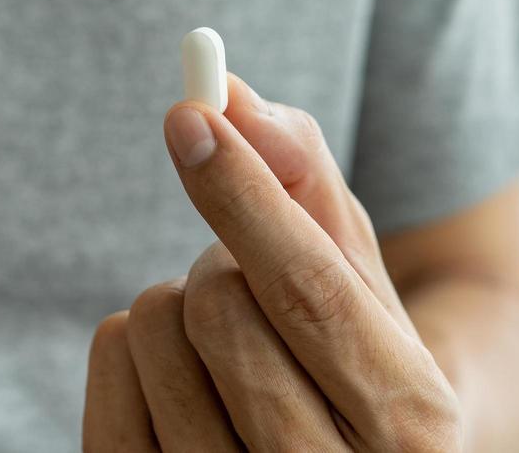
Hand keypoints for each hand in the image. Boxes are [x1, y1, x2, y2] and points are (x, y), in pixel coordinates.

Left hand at [83, 75, 460, 451]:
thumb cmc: (351, 355)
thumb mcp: (360, 277)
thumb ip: (304, 181)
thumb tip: (233, 98)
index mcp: (409, 422)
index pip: (308, 292)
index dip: (243, 194)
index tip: (191, 113)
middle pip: (218, 305)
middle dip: (222, 262)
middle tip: (253, 291)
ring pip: (152, 329)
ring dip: (177, 303)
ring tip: (227, 345)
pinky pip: (108, 359)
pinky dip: (132, 337)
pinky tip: (182, 373)